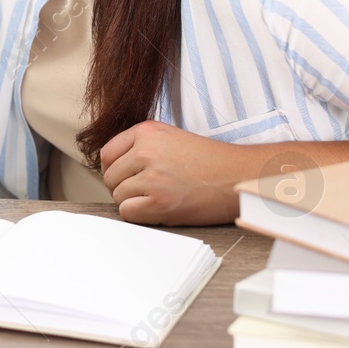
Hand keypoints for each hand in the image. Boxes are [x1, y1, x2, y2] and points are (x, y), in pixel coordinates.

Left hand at [99, 120, 249, 224]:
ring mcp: (152, 177)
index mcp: (147, 131)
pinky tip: (159, 209)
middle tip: (147, 191)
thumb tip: (111, 168)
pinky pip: (128, 213)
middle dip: (124, 187)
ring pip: (118, 196)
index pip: (107, 153)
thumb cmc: (211, 161)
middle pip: (110, 177)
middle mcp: (146, 151)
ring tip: (159, 198)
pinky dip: (139, 216)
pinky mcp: (160, 202)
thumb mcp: (171, 138)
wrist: (241, 176)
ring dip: (134, 202)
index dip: (115, 169)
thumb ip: (141, 147)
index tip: (127, 177)